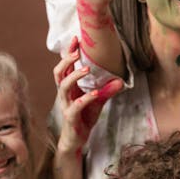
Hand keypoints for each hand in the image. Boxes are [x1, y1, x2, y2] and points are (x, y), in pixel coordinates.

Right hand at [54, 37, 123, 152]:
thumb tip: (120, 81)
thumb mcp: (97, 102)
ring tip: (87, 69)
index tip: (75, 39)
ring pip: (64, 87)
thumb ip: (106, 90)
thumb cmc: (83, 118)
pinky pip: (75, 106)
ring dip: (75, 76)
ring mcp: (66, 105)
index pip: (65, 67)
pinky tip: (94, 94)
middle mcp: (65, 94)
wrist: (76, 140)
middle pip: (59, 73)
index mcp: (69, 88)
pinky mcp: (70, 117)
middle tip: (78, 52)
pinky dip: (85, 99)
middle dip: (67, 60)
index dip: (68, 53)